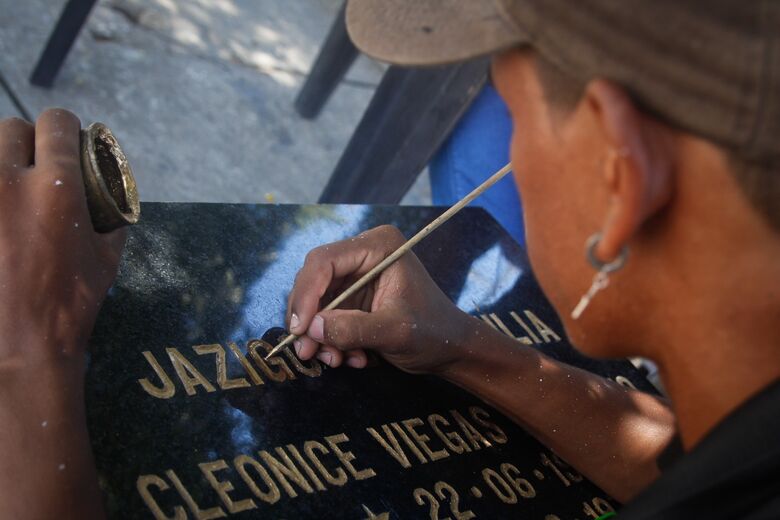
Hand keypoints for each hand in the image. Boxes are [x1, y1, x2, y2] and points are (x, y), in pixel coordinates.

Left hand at [0, 110, 125, 367]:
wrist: (17, 345)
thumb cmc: (69, 304)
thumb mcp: (107, 260)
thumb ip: (110, 220)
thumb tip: (112, 202)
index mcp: (57, 187)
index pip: (55, 123)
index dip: (64, 128)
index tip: (65, 141)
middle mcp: (9, 181)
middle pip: (10, 128)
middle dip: (26, 142)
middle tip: (33, 167)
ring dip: (0, 166)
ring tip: (9, 193)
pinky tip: (0, 220)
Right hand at [286, 225, 472, 373]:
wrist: (450, 349)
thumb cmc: (433, 333)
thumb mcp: (394, 331)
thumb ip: (353, 328)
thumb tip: (311, 328)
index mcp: (378, 246)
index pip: (324, 261)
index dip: (306, 294)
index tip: (300, 328)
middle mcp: (363, 254)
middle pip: (314, 281)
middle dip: (309, 319)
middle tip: (307, 352)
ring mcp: (357, 276)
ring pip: (317, 302)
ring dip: (320, 335)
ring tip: (337, 361)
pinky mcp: (353, 298)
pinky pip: (327, 316)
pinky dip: (331, 340)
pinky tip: (352, 357)